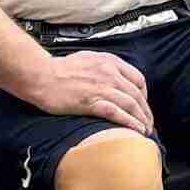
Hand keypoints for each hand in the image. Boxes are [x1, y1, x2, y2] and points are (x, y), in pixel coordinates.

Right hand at [20, 50, 153, 134]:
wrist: (40, 75)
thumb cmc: (59, 69)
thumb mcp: (87, 59)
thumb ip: (104, 67)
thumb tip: (114, 78)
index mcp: (109, 61)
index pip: (138, 79)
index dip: (144, 95)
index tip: (143, 105)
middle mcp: (109, 73)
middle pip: (137, 94)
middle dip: (146, 111)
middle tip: (148, 123)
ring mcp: (101, 87)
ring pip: (130, 104)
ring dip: (141, 119)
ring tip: (145, 130)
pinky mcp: (91, 101)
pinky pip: (116, 113)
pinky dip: (129, 122)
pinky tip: (135, 130)